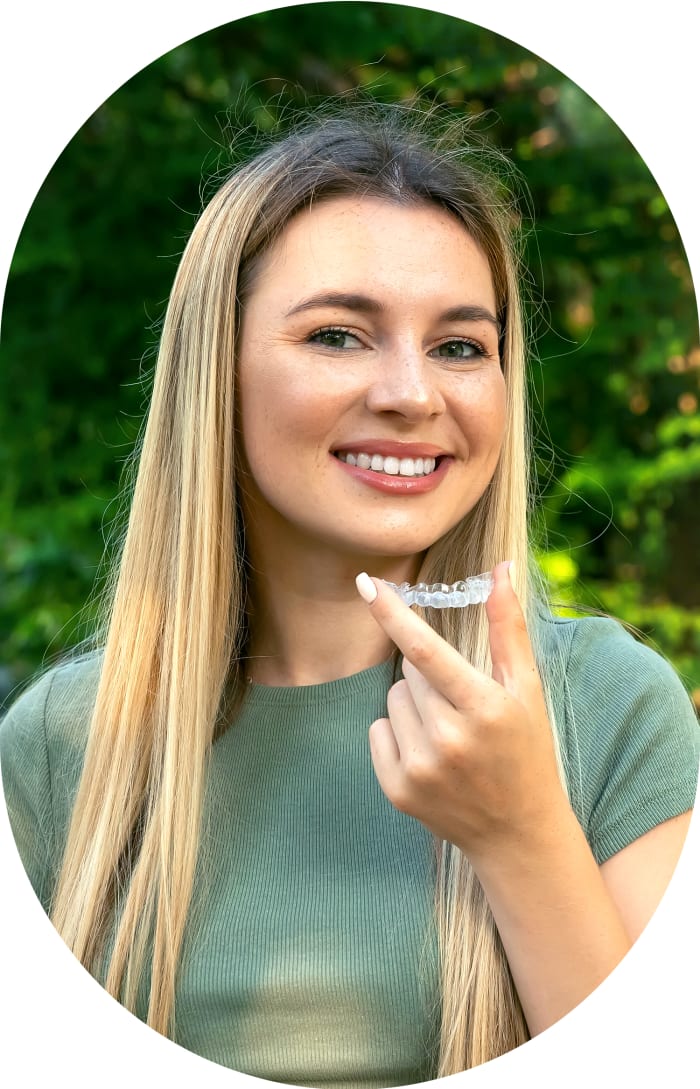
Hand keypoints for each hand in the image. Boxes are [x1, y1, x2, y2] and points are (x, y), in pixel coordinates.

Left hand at [356, 561, 569, 868]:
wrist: (518, 833)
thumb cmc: (527, 750)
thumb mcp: (527, 690)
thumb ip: (508, 628)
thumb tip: (499, 569)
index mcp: (484, 709)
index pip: (426, 650)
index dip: (393, 614)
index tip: (366, 584)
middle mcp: (449, 740)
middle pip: (409, 672)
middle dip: (430, 678)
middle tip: (462, 707)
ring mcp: (421, 769)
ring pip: (392, 700)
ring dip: (414, 706)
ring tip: (449, 733)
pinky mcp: (399, 790)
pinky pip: (377, 731)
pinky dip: (396, 734)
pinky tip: (430, 755)